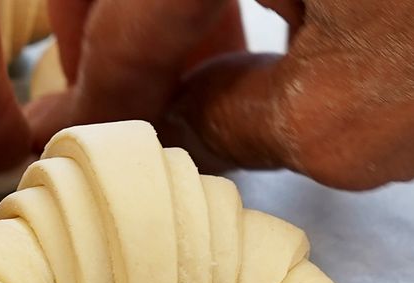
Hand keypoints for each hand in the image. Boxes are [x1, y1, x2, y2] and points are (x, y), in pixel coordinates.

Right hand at [28, 0, 413, 188]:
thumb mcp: (341, 118)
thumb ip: (226, 124)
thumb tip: (169, 124)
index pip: (134, 13)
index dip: (99, 90)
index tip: (72, 138)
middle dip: (100, 30)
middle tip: (103, 98)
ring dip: (149, 10)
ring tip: (162, 74)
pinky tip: (225, 29)